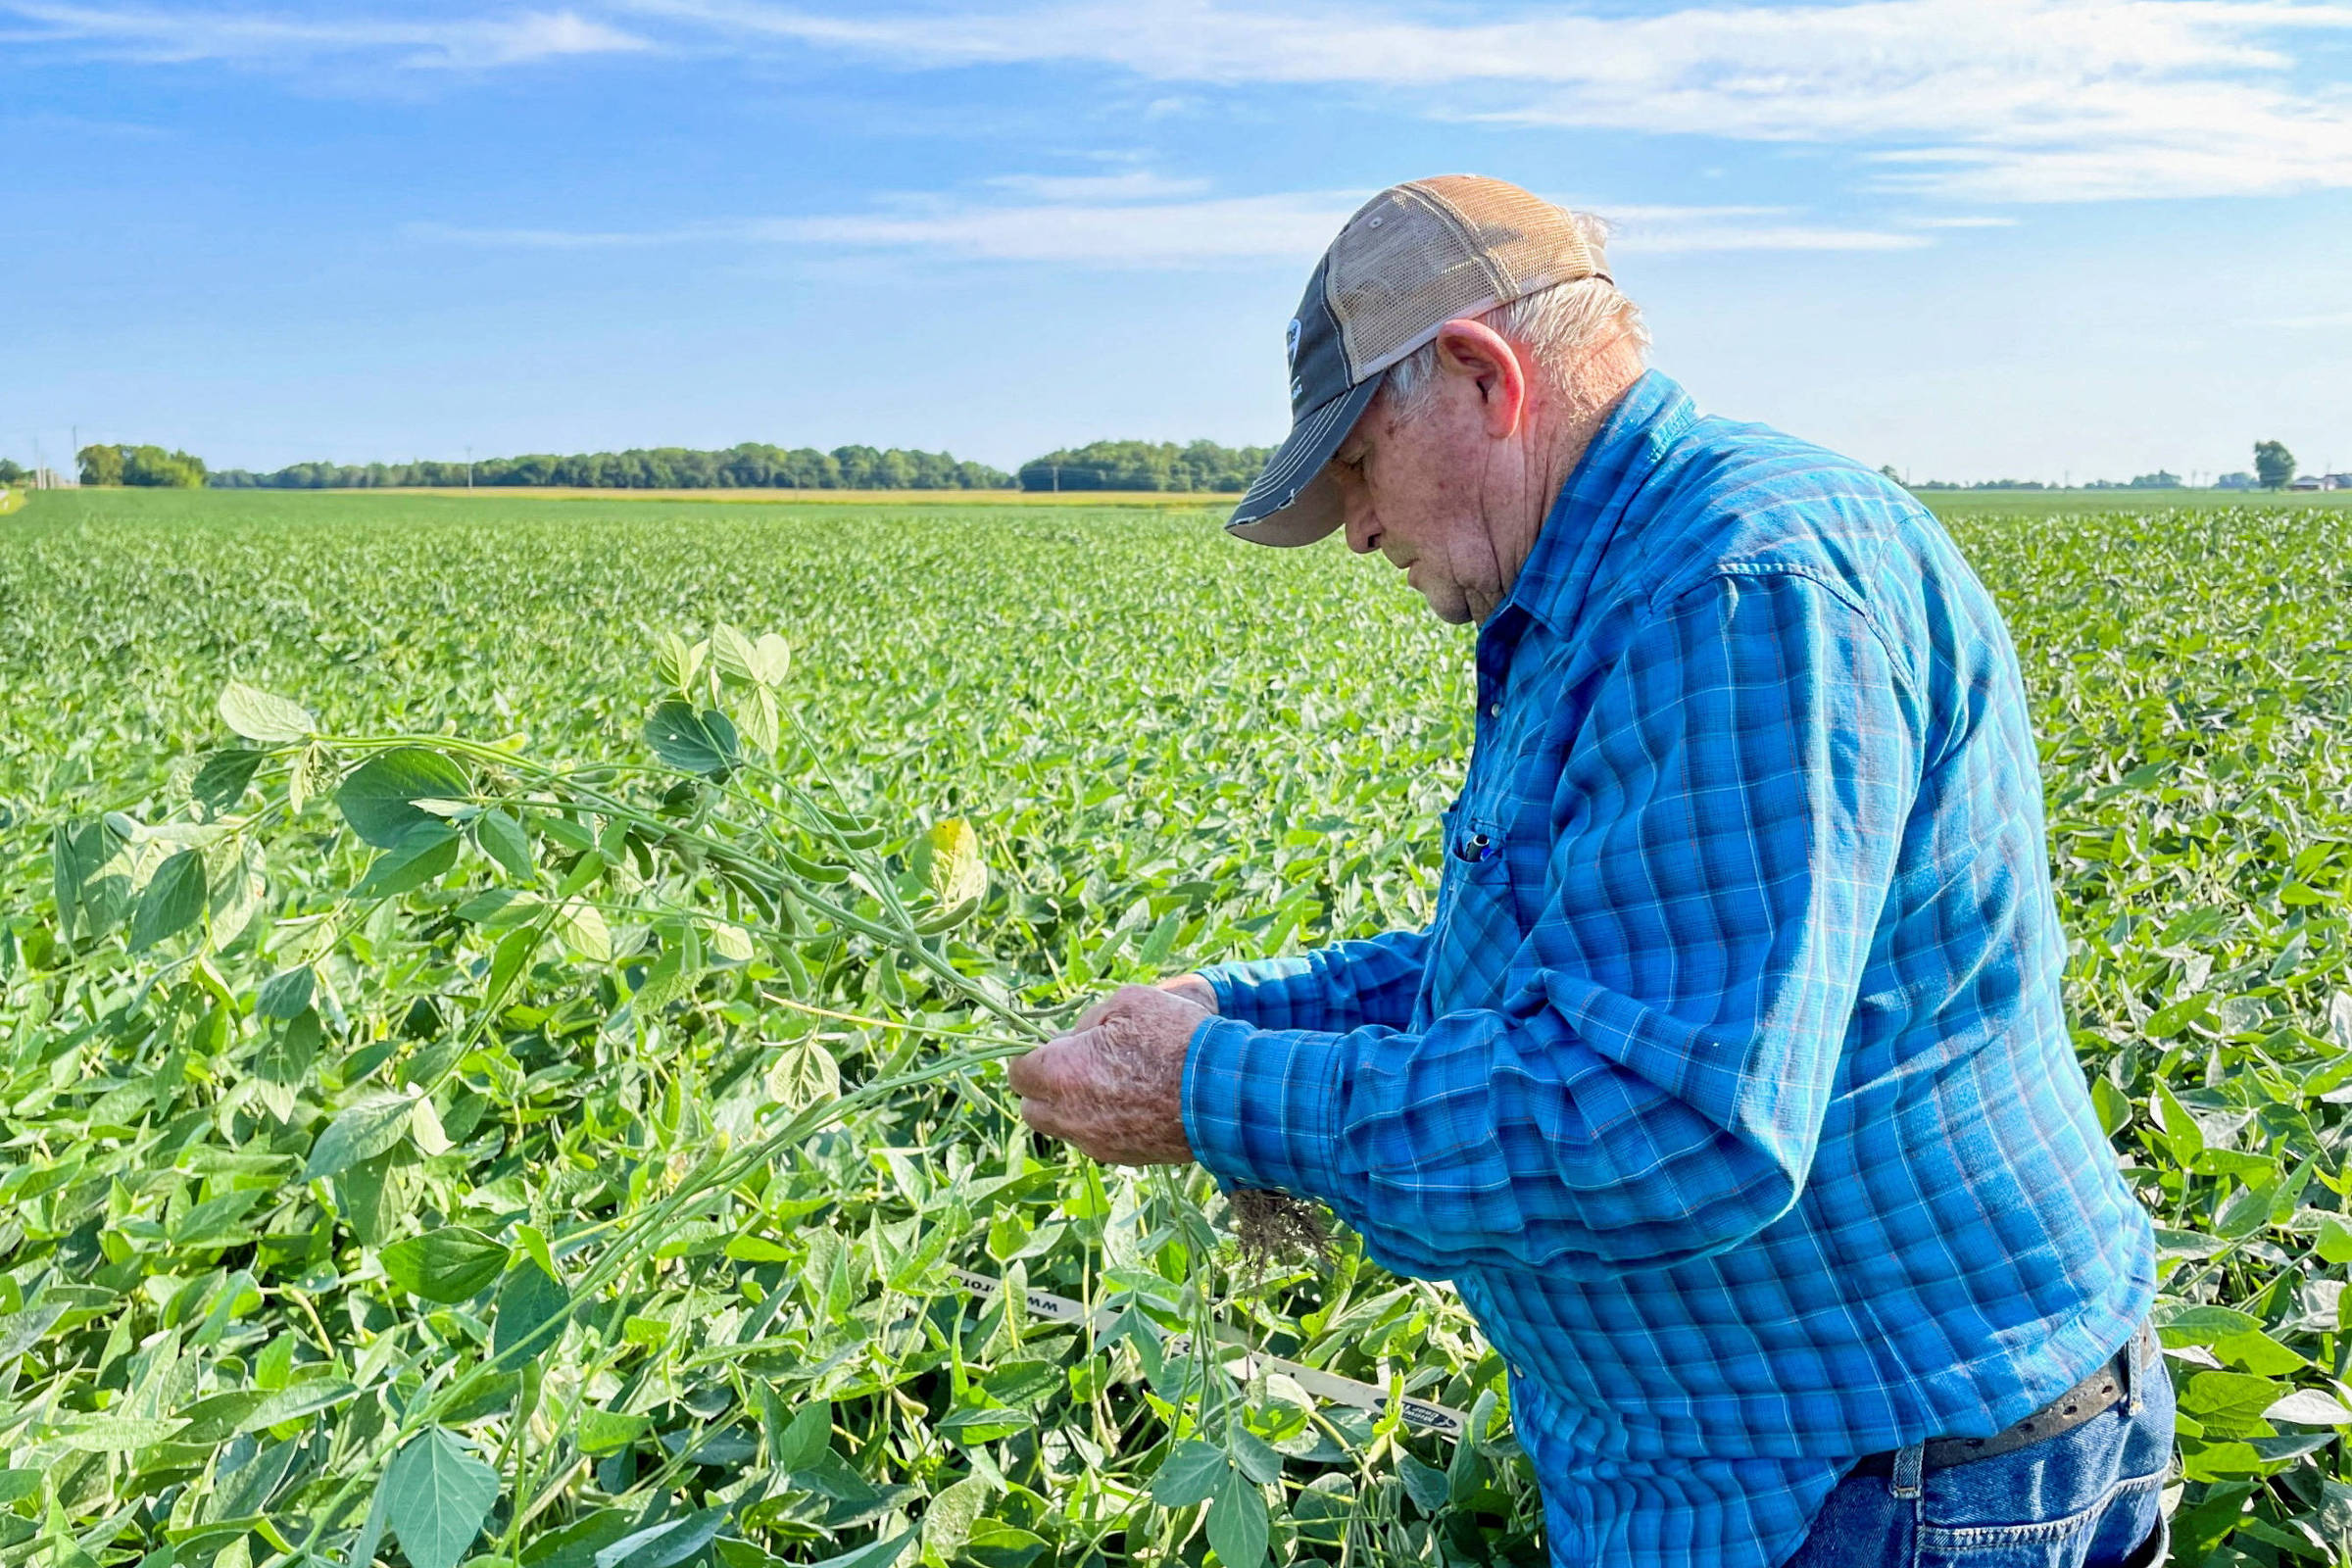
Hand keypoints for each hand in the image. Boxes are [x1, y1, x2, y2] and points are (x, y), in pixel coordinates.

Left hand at [1010, 982, 1215, 1165]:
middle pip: (1031, 1108)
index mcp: (1061, 1074)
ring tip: (1109, 1083)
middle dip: (1045, 1087)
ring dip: (1073, 1107)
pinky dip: (1102, 1123)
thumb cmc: (1175, 1037)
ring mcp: (1096, 1143)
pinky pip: (1095, 1140)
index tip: (1055, 1045)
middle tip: (1076, 1064)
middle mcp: (1070, 1117)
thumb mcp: (1127, 1002)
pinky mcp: (1123, 1157)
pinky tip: (1132, 1102)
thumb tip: (1073, 1039)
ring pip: (1063, 1128)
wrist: (1223, 1091)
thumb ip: (1087, 1020)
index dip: (1032, 1055)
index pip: (1017, 1072)